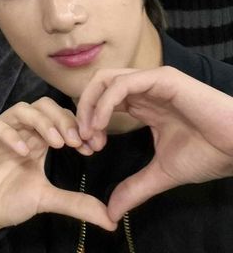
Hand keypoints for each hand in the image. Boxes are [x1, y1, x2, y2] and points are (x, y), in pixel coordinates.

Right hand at [0, 98, 114, 238]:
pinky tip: (24, 152)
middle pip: (42, 106)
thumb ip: (76, 203)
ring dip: (42, 123)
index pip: (59, 118)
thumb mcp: (47, 200)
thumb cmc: (10, 201)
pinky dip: (10, 134)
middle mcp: (19, 130)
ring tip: (57, 143)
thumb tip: (111, 220)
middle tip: (75, 141)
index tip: (93, 146)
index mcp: (36, 139)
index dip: (77, 127)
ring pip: (21, 110)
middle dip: (62, 119)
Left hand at [76, 66, 232, 221]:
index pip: (103, 100)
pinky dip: (105, 103)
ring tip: (90, 132)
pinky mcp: (162, 78)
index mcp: (143, 102)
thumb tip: (112, 211)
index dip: (90, 120)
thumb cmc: (209, 154)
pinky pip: (122, 84)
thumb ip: (136, 187)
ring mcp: (152, 80)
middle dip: (83, 109)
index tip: (90, 147)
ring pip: (106, 80)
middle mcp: (144, 87)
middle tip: (82, 138)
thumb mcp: (163, 172)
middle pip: (98, 85)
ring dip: (90, 105)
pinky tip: (101, 125)